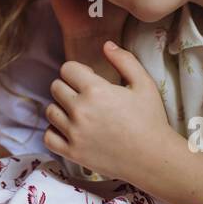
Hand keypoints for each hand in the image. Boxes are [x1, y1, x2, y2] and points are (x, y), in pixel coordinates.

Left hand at [43, 40, 180, 184]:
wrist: (154, 158)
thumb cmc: (151, 120)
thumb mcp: (144, 84)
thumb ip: (124, 60)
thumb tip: (106, 45)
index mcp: (96, 90)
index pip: (67, 69)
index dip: (77, 71)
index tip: (88, 78)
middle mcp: (80, 110)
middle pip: (56, 87)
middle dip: (68, 87)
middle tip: (84, 95)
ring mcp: (74, 133)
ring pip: (50, 111)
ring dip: (61, 108)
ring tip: (78, 112)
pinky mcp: (73, 153)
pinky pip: (48, 137)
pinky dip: (55, 132)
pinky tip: (69, 129)